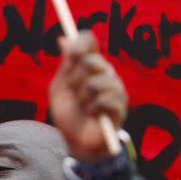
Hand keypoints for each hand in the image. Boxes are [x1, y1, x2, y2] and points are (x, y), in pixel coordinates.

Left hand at [49, 30, 127, 161]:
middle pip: (90, 61)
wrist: (76, 140)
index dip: (79, 44)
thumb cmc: (68, 113)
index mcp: (89, 63)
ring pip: (96, 82)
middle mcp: (105, 71)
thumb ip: (65, 65)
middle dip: (74, 80)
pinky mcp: (120, 105)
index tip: (71, 57)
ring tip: (83, 106)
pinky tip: (93, 114)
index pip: (88, 40)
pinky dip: (92, 109)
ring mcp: (115, 87)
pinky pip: (105, 99)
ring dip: (82, 98)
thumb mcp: (60, 88)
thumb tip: (63, 39)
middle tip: (73, 93)